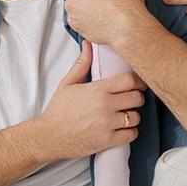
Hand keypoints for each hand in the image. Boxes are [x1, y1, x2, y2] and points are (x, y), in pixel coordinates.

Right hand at [36, 41, 144, 160]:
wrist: (49, 136)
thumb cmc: (58, 110)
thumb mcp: (67, 83)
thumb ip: (82, 64)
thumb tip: (88, 45)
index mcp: (97, 89)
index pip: (129, 80)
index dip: (137, 81)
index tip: (137, 84)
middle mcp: (105, 106)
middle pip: (137, 98)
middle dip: (136, 98)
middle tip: (130, 99)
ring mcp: (107, 124)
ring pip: (136, 117)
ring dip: (133, 115)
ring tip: (124, 114)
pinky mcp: (108, 140)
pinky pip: (131, 134)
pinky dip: (130, 131)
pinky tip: (122, 128)